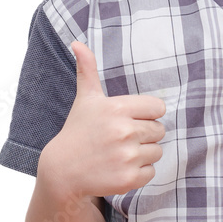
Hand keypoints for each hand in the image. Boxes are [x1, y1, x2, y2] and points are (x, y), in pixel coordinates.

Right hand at [39, 40, 166, 198]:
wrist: (63, 172)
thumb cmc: (78, 131)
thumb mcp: (85, 99)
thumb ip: (87, 70)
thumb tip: (77, 43)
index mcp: (117, 108)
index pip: (158, 108)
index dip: (146, 114)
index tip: (129, 119)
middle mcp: (124, 131)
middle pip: (159, 130)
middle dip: (144, 134)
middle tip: (122, 139)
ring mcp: (127, 156)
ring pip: (157, 151)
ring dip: (143, 154)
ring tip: (120, 153)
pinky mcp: (129, 178)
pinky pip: (152, 171)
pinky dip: (139, 172)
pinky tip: (120, 168)